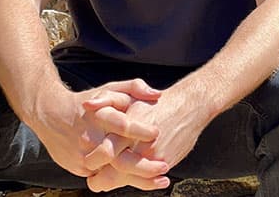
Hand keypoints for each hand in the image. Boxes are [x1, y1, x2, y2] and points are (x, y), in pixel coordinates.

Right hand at [26, 79, 163, 179]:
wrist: (49, 114)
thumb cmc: (86, 102)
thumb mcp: (110, 89)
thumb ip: (134, 87)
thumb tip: (157, 95)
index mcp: (99, 115)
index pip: (122, 124)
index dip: (141, 130)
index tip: (158, 133)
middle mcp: (90, 137)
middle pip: (118, 157)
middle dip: (144, 166)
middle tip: (164, 167)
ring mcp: (83, 155)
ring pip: (111, 173)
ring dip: (135, 178)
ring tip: (158, 179)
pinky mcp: (78, 167)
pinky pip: (102, 178)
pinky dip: (120, 179)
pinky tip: (139, 179)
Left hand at [82, 85, 213, 190]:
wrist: (189, 105)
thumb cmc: (158, 102)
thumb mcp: (130, 95)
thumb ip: (107, 99)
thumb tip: (88, 104)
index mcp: (128, 127)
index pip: (105, 151)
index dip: (94, 160)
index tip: (89, 164)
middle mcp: (140, 144)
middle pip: (115, 171)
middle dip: (102, 179)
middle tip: (95, 181)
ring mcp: (153, 156)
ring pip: (130, 177)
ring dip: (117, 182)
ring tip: (106, 183)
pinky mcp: (166, 162)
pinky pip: (147, 179)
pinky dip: (138, 182)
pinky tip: (130, 178)